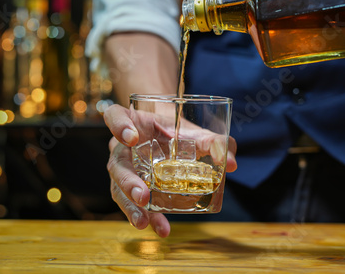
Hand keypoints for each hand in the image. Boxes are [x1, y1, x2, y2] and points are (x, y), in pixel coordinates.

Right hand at [104, 104, 236, 237]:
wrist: (167, 137)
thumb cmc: (176, 131)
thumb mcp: (193, 131)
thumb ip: (212, 141)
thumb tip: (230, 163)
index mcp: (131, 122)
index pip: (114, 116)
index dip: (118, 126)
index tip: (132, 138)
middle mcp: (121, 146)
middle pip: (116, 162)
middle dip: (127, 181)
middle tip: (143, 195)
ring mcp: (123, 168)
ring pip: (118, 187)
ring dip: (130, 206)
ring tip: (144, 222)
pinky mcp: (128, 188)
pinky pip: (130, 202)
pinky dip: (144, 215)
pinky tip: (158, 227)